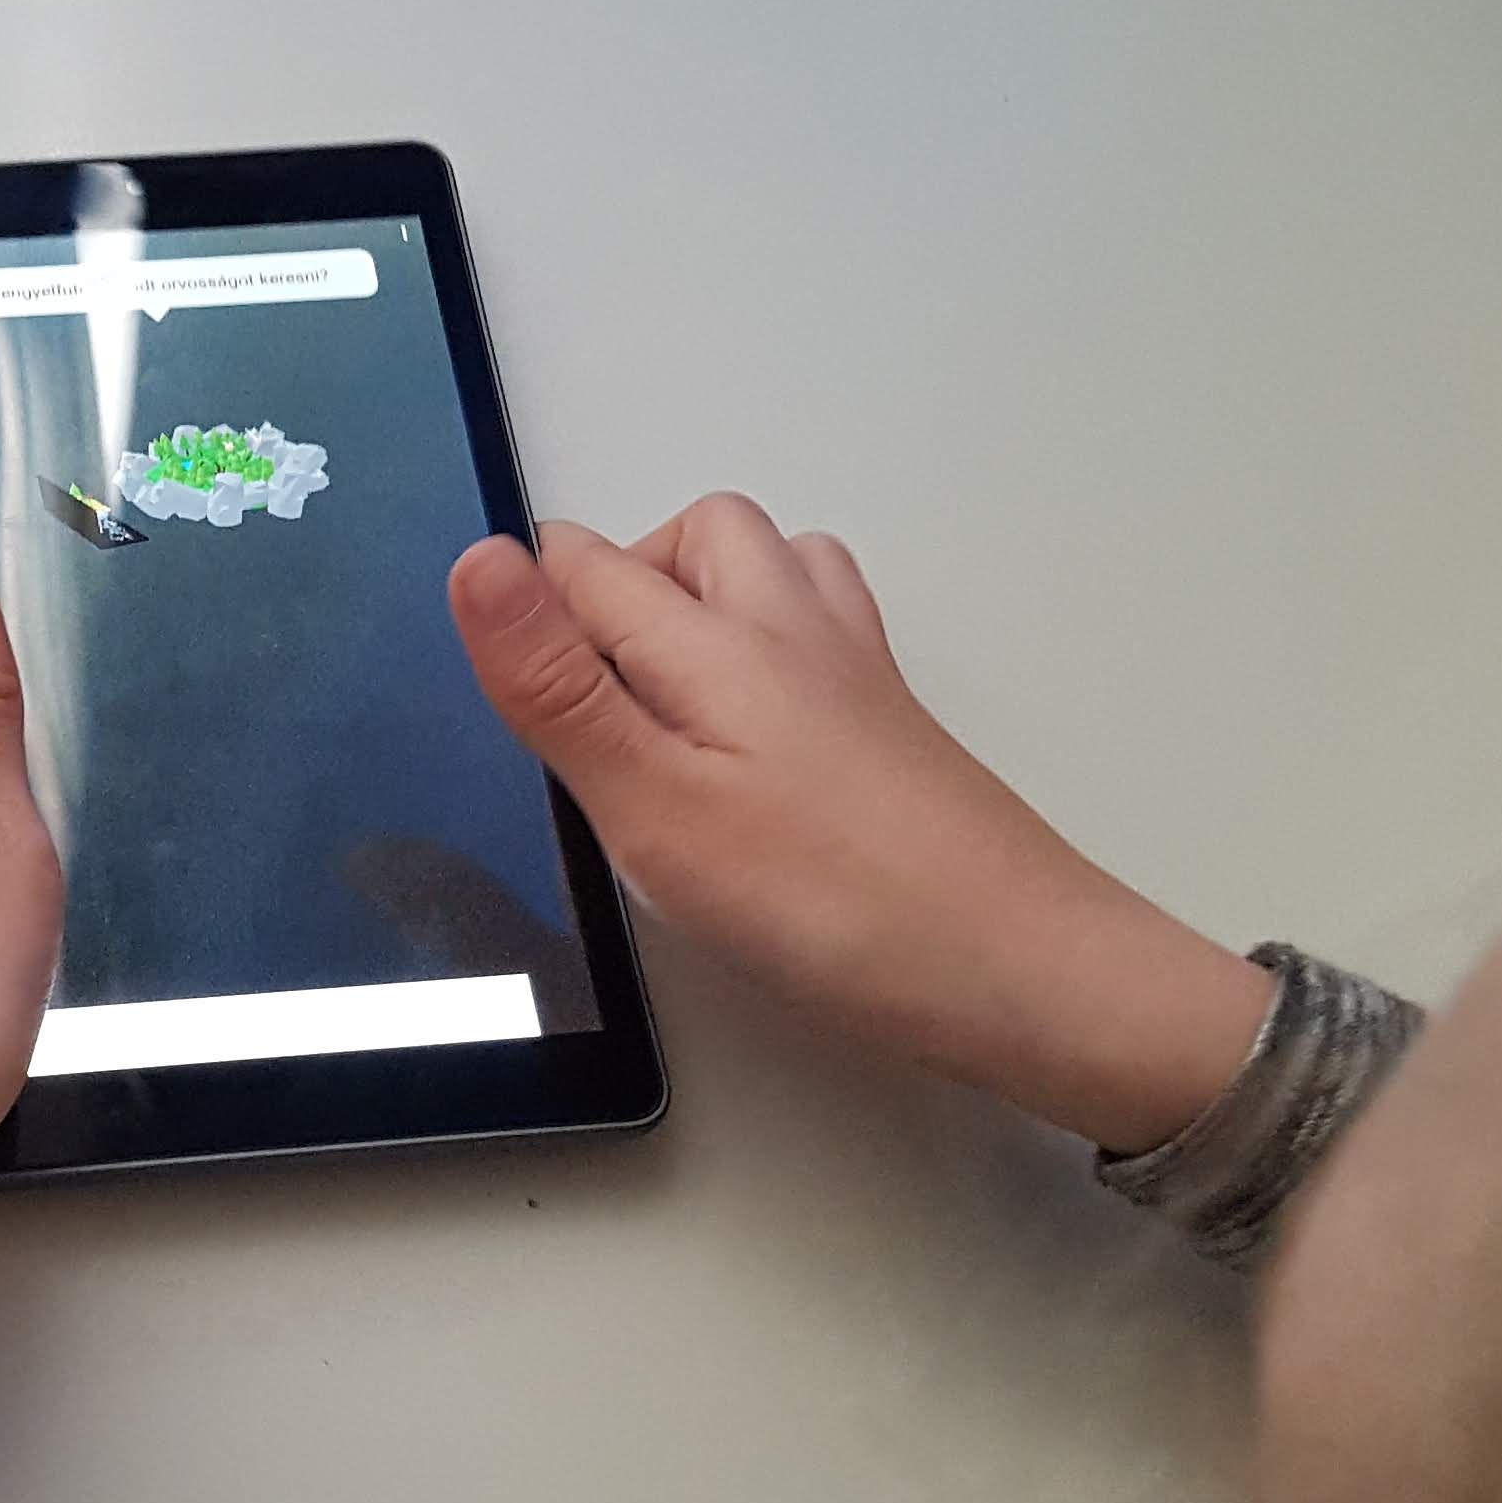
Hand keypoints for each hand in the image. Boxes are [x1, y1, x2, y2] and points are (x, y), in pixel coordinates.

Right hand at [448, 498, 1269, 1152]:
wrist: (1022, 966)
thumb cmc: (832, 902)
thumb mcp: (655, 804)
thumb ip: (559, 686)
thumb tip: (479, 557)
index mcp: (717, 639)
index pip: (584, 564)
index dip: (528, 611)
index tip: (512, 701)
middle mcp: (793, 628)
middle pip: (693, 536)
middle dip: (619, 580)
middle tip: (582, 695)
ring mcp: (856, 673)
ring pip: (773, 570)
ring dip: (706, 595)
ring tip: (664, 700)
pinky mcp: (895, 727)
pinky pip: (822, 631)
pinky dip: (774, 644)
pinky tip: (757, 733)